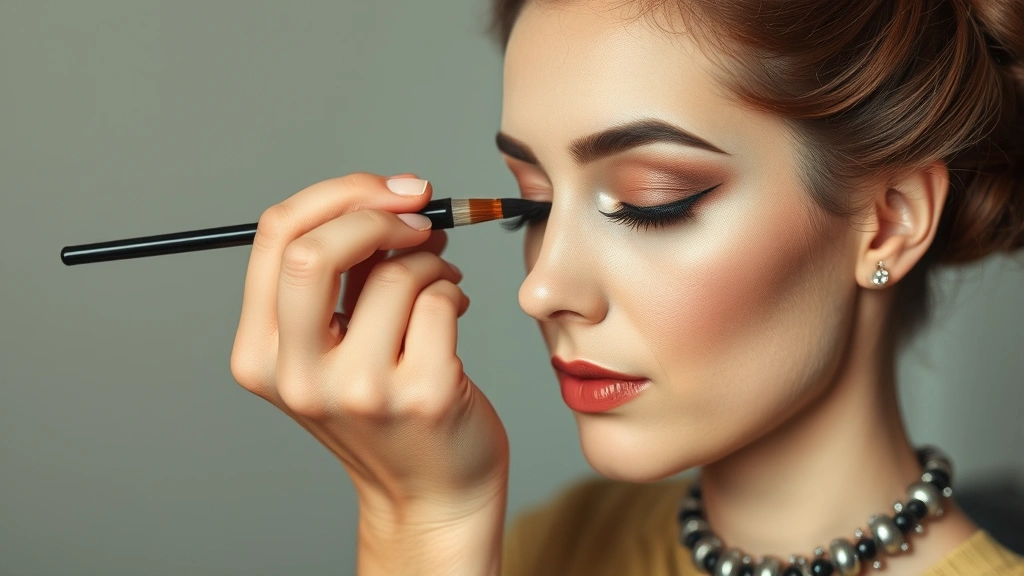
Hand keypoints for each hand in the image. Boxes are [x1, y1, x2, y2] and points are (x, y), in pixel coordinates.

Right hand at [229, 172, 509, 528]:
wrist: (431, 492)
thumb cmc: (385, 409)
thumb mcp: (333, 344)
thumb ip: (341, 274)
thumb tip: (387, 198)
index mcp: (259, 354)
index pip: (276, 236)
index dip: (339, 194)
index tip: (389, 191)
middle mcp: (297, 376)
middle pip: (314, 251)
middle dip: (377, 212)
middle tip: (420, 215)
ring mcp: (359, 390)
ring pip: (395, 272)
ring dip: (431, 258)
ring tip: (439, 279)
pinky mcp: (421, 394)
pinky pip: (439, 298)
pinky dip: (453, 289)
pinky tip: (452, 309)